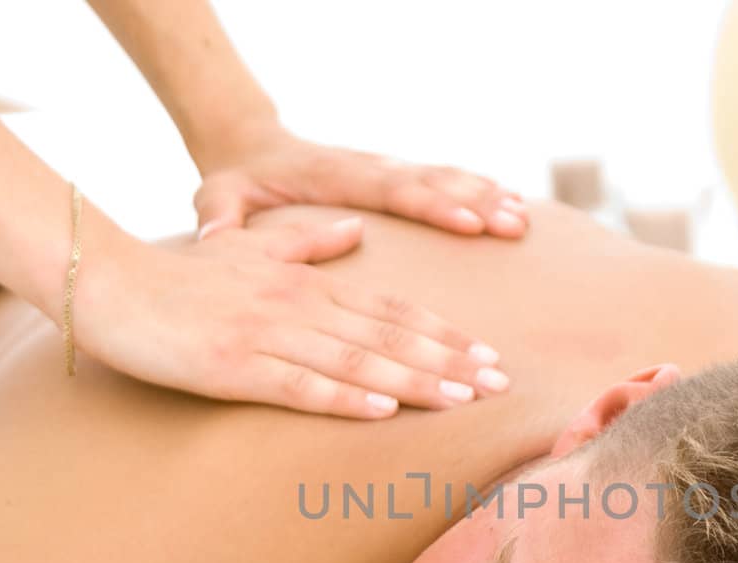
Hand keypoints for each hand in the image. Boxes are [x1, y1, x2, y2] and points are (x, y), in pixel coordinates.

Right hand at [74, 217, 507, 416]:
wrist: (104, 281)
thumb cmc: (176, 276)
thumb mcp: (248, 251)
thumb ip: (305, 243)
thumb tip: (353, 229)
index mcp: (304, 283)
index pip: (389, 310)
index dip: (442, 333)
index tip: (486, 355)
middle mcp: (296, 306)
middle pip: (387, 335)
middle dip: (448, 361)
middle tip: (501, 383)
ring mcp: (265, 336)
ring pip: (356, 361)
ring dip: (414, 381)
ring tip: (463, 400)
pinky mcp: (232, 365)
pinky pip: (298, 385)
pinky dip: (344, 399)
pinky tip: (384, 412)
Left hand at [192, 125, 528, 241]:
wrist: (246, 145)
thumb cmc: (234, 180)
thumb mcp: (217, 197)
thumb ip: (218, 220)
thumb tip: (214, 242)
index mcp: (334, 176)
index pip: (391, 190)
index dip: (431, 205)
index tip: (468, 222)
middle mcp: (367, 168)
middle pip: (430, 183)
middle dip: (475, 204)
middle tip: (514, 225)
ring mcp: (384, 170)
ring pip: (443, 179)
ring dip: (484, 197)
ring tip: (523, 220)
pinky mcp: (394, 178)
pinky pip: (443, 181)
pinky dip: (478, 191)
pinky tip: (510, 207)